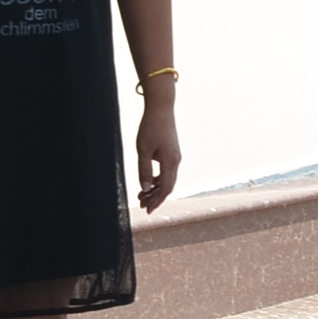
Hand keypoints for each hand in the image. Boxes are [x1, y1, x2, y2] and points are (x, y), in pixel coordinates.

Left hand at [135, 87, 181, 211]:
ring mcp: (175, 157)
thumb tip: (144, 188)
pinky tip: (148, 183)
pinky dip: (157, 179)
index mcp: (170, 162)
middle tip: (142, 206)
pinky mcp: (171, 152)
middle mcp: (175, 161)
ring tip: (142, 196)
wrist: (161, 109)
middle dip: (155, 198)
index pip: (164, 188)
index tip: (147, 210)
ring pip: (167, 179)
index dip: (156, 201)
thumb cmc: (151, 127)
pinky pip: (166, 171)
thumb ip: (144, 170)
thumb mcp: (143, 150)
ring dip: (155, 189)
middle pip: (167, 186)